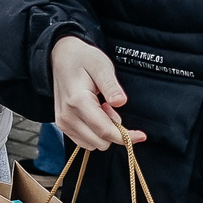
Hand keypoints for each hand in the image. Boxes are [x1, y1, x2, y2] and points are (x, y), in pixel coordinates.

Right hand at [51, 35, 141, 150]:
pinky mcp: (63, 126)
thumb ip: (111, 86)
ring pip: (93, 144)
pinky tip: (94, 114)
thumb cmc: (83, 60)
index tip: (141, 135)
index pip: (105, 130)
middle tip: (110, 105)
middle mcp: (67, 116)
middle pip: (100, 142)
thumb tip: (120, 102)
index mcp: (78, 101)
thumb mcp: (101, 66)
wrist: (61, 58)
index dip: (126, 136)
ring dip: (103, 131)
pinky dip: (94, 132)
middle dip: (113, 129)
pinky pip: (85, 141)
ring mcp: (63, 122)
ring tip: (101, 107)